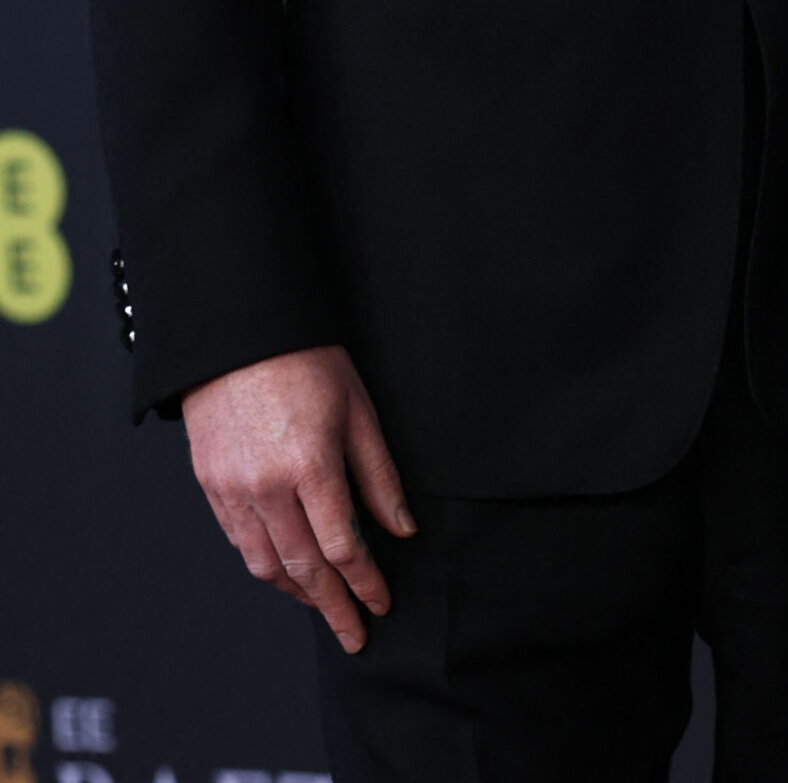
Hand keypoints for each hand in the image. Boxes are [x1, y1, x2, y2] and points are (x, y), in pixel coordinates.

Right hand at [183, 344, 414, 652]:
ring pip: (266, 564)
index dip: (365, 582)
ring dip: (298, 593)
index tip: (381, 602)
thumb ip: (379, 476)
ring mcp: (233, 489)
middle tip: (354, 633)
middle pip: (304, 568)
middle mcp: (266, 487)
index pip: (343, 547)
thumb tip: (401, 528)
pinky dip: (265, 566)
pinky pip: (239, 543)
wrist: (238, 331)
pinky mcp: (210, 485)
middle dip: (333, 607)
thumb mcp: (358, 410)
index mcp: (311, 466)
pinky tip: (285, 572)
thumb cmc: (305, 359)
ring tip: (323, 605)